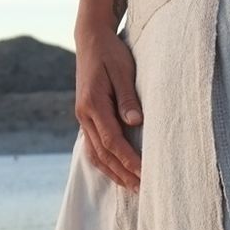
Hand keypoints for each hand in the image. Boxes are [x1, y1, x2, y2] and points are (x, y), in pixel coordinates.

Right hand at [74, 21, 142, 190]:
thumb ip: (128, 98)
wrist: (91, 39)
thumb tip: (136, 123)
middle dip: (123, 174)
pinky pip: (94, 147)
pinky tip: (118, 172)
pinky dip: (105, 163)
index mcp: (93, 105)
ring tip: (132, 187)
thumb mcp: (123, 70)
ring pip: (96, 154)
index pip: (113, 141)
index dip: (129, 161)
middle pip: (103, 154)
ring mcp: (83, 118)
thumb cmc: (110, 52)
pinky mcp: (87, 117)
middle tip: (143, 190)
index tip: (146, 173)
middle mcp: (84, 115)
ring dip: (113, 173)